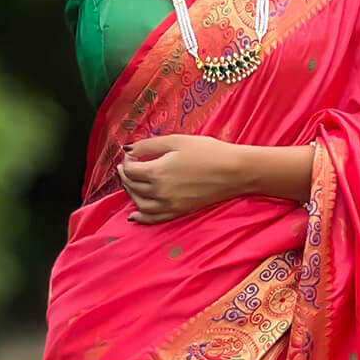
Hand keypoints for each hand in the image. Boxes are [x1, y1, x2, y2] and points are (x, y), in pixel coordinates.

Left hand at [118, 134, 241, 222]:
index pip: (130, 169)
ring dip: (130, 193)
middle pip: (132, 186)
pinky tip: (134, 215)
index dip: (126, 160)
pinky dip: (141, 217)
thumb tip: (127, 149)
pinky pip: (154, 219)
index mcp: (157, 172)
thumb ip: (148, 145)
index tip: (131, 153)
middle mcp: (160, 192)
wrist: (234, 171)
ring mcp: (169, 205)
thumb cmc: (208, 152)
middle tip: (125, 165)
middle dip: (126, 175)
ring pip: (140, 203)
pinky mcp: (179, 212)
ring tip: (130, 183)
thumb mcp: (176, 141)